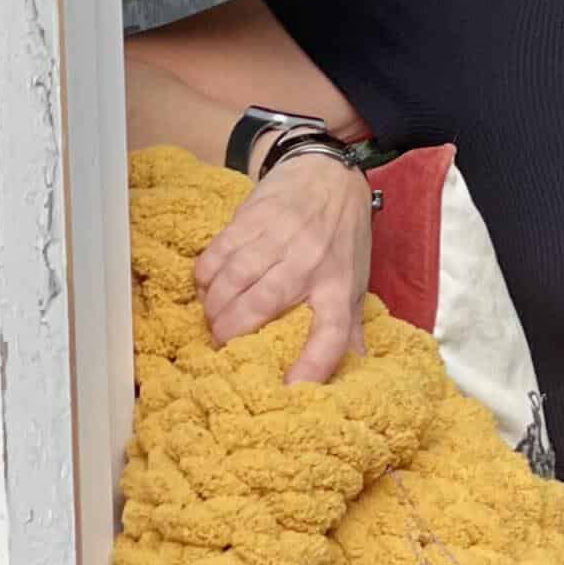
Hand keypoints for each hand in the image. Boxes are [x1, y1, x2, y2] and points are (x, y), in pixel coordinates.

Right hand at [194, 153, 372, 384]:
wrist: (328, 173)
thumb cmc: (342, 236)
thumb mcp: (355, 280)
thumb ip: (350, 326)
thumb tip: (358, 368)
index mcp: (339, 286)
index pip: (331, 335)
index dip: (313, 366)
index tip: (292, 391)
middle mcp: (309, 264)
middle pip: (261, 308)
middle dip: (232, 333)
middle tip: (223, 345)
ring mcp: (277, 238)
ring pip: (231, 282)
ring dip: (214, 308)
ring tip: (213, 319)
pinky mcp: (250, 218)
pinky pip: (215, 255)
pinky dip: (205, 277)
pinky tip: (207, 287)